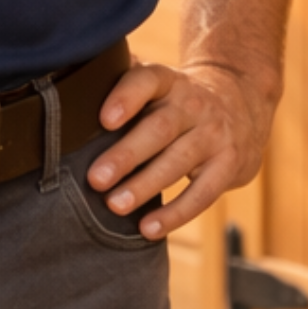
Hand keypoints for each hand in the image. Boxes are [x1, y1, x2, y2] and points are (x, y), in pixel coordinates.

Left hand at [87, 57, 275, 240]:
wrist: (240, 103)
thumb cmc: (175, 99)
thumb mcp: (155, 83)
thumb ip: (118, 82)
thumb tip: (68, 82)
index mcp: (168, 80)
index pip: (147, 81)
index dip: (126, 98)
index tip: (103, 120)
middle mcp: (193, 103)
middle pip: (160, 128)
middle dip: (127, 154)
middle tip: (95, 179)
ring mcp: (214, 134)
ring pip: (178, 161)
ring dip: (145, 186)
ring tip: (115, 205)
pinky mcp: (228, 165)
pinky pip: (202, 193)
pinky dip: (175, 214)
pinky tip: (148, 228)